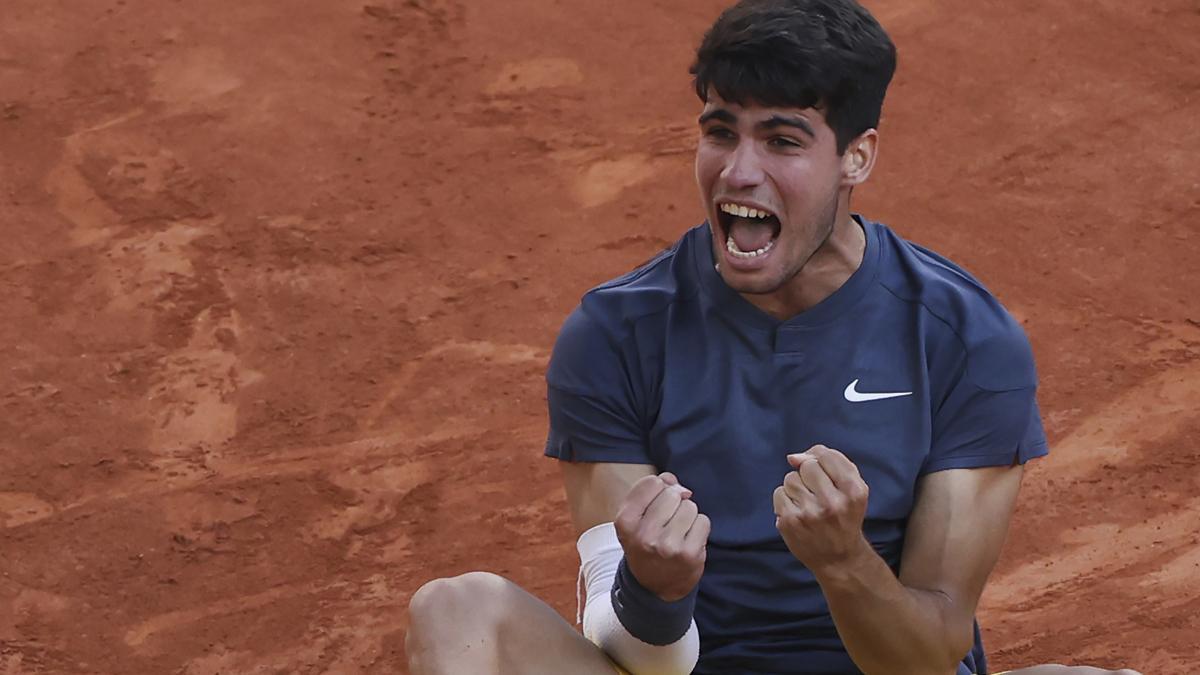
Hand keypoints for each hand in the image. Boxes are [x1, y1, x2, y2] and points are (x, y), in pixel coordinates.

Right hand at [614, 472, 710, 600]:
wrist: (654, 587)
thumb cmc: (645, 545)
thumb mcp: (636, 519)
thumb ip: (650, 492)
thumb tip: (674, 482)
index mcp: (625, 522)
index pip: (651, 483)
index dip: (659, 488)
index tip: (657, 503)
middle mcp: (644, 535)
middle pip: (672, 494)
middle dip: (675, 503)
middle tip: (668, 522)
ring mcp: (667, 546)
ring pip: (690, 507)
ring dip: (688, 516)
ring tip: (678, 532)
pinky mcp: (689, 554)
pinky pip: (703, 521)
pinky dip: (699, 528)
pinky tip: (689, 540)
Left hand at [773, 445, 870, 572]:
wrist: (839, 559)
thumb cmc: (844, 517)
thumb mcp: (853, 490)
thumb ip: (832, 463)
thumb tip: (793, 457)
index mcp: (853, 491)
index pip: (827, 456)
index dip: (821, 460)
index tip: (824, 474)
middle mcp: (833, 503)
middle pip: (807, 466)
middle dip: (809, 475)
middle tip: (817, 493)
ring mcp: (809, 513)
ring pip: (790, 478)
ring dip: (796, 487)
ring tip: (808, 504)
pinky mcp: (790, 522)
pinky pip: (779, 493)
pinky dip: (786, 500)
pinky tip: (798, 512)